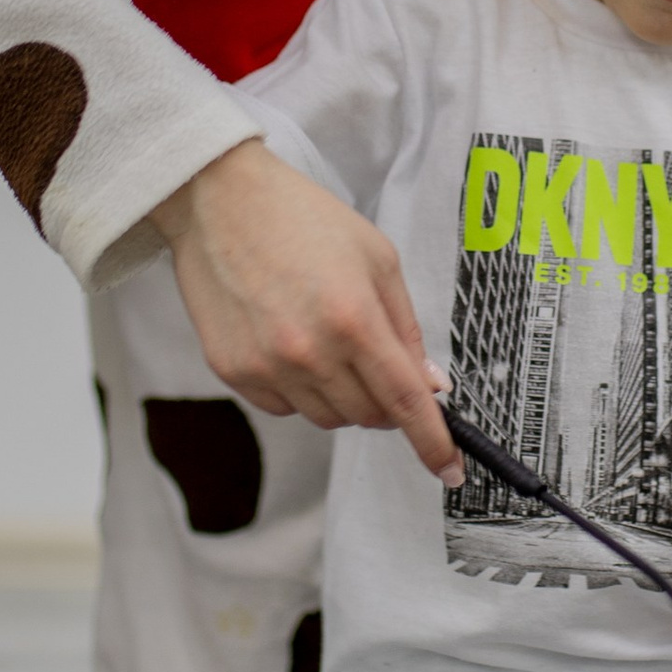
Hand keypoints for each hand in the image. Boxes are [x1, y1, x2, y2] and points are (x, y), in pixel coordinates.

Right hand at [152, 139, 461, 482]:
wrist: (221, 202)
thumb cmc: (305, 220)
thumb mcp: (378, 259)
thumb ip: (406, 327)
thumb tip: (429, 385)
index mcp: (354, 319)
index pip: (405, 402)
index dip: (434, 442)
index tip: (451, 470)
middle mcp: (310, 352)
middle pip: (368, 417)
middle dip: (386, 404)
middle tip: (379, 366)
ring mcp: (267, 366)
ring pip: (327, 419)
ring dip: (343, 398)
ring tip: (329, 343)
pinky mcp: (233, 372)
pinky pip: (285, 408)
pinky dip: (301, 391)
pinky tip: (293, 345)